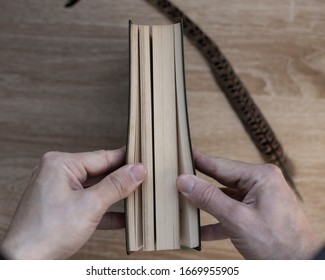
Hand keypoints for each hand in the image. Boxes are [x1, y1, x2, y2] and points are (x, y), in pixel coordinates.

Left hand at [0, 148, 145, 258]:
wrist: (23, 262)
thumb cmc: (46, 233)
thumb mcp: (90, 206)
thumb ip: (116, 186)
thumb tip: (137, 170)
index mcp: (61, 164)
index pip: (102, 157)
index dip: (126, 160)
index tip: (144, 160)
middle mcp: (58, 172)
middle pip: (100, 173)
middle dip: (122, 180)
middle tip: (144, 180)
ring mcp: (59, 190)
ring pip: (95, 188)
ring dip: (115, 196)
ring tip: (137, 196)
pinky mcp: (61, 206)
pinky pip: (87, 202)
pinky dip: (104, 210)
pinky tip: (122, 218)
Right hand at [177, 151, 319, 258]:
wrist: (301, 268)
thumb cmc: (279, 245)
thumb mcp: (237, 219)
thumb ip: (209, 198)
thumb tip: (185, 181)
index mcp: (260, 177)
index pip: (221, 165)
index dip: (199, 161)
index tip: (183, 154)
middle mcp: (260, 184)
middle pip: (221, 180)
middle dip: (199, 182)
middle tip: (178, 177)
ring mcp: (259, 199)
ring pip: (224, 197)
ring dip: (206, 204)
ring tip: (183, 202)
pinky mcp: (257, 214)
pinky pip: (231, 212)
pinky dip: (217, 220)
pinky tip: (200, 229)